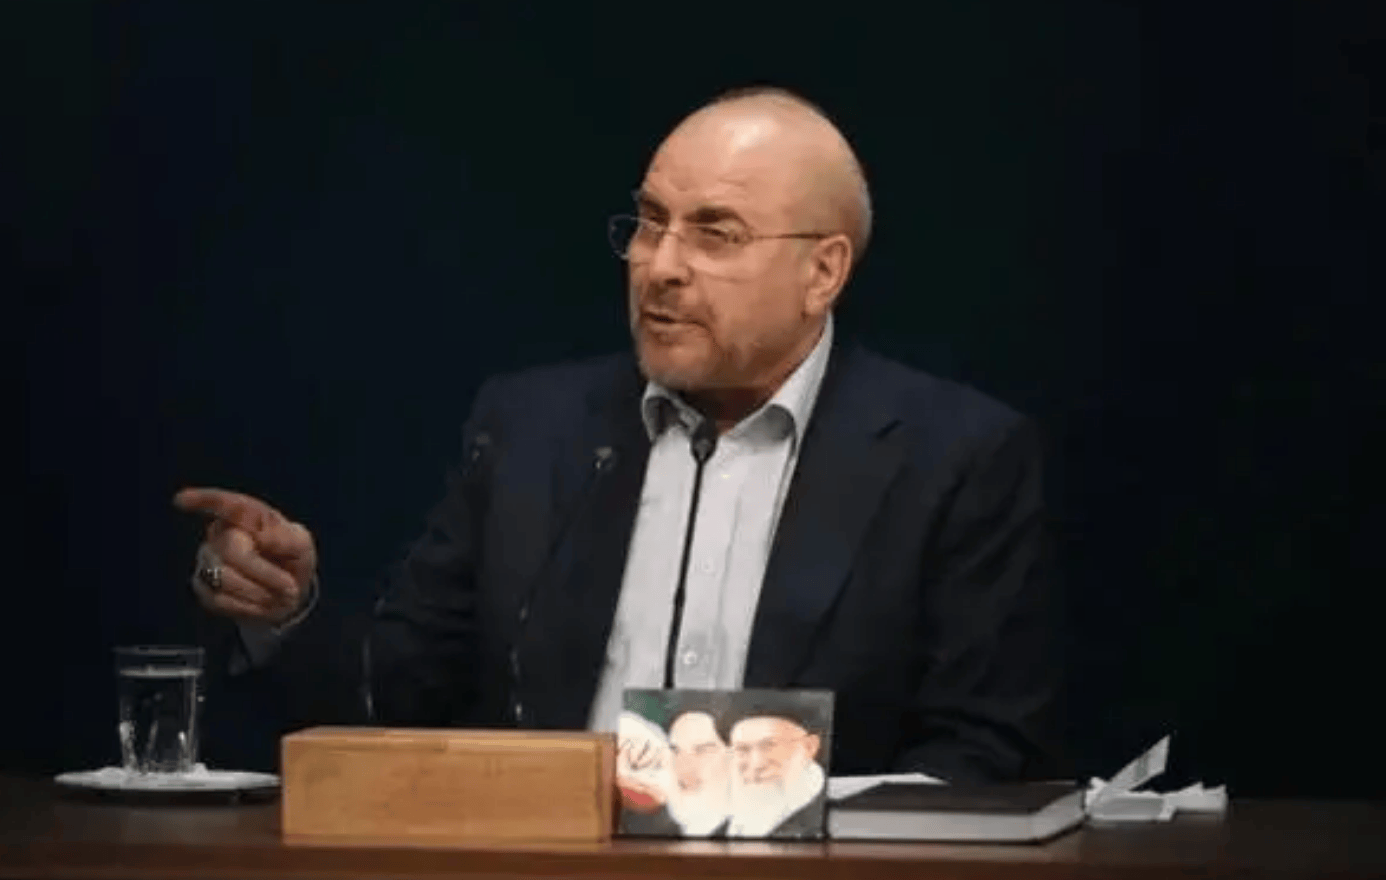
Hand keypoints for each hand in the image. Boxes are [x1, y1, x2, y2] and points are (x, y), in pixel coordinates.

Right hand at [173, 487, 317, 624]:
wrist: (286, 594)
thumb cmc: (292, 560)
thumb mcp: (302, 546)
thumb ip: (288, 539)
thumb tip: (262, 536)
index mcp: (247, 515)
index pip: (224, 504)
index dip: (203, 500)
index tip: (181, 500)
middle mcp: (221, 533)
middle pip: (233, 551)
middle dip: (264, 573)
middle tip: (290, 587)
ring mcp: (207, 559)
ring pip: (224, 579)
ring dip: (259, 593)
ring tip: (278, 595)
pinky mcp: (201, 585)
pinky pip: (220, 600)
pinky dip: (248, 606)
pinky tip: (260, 602)